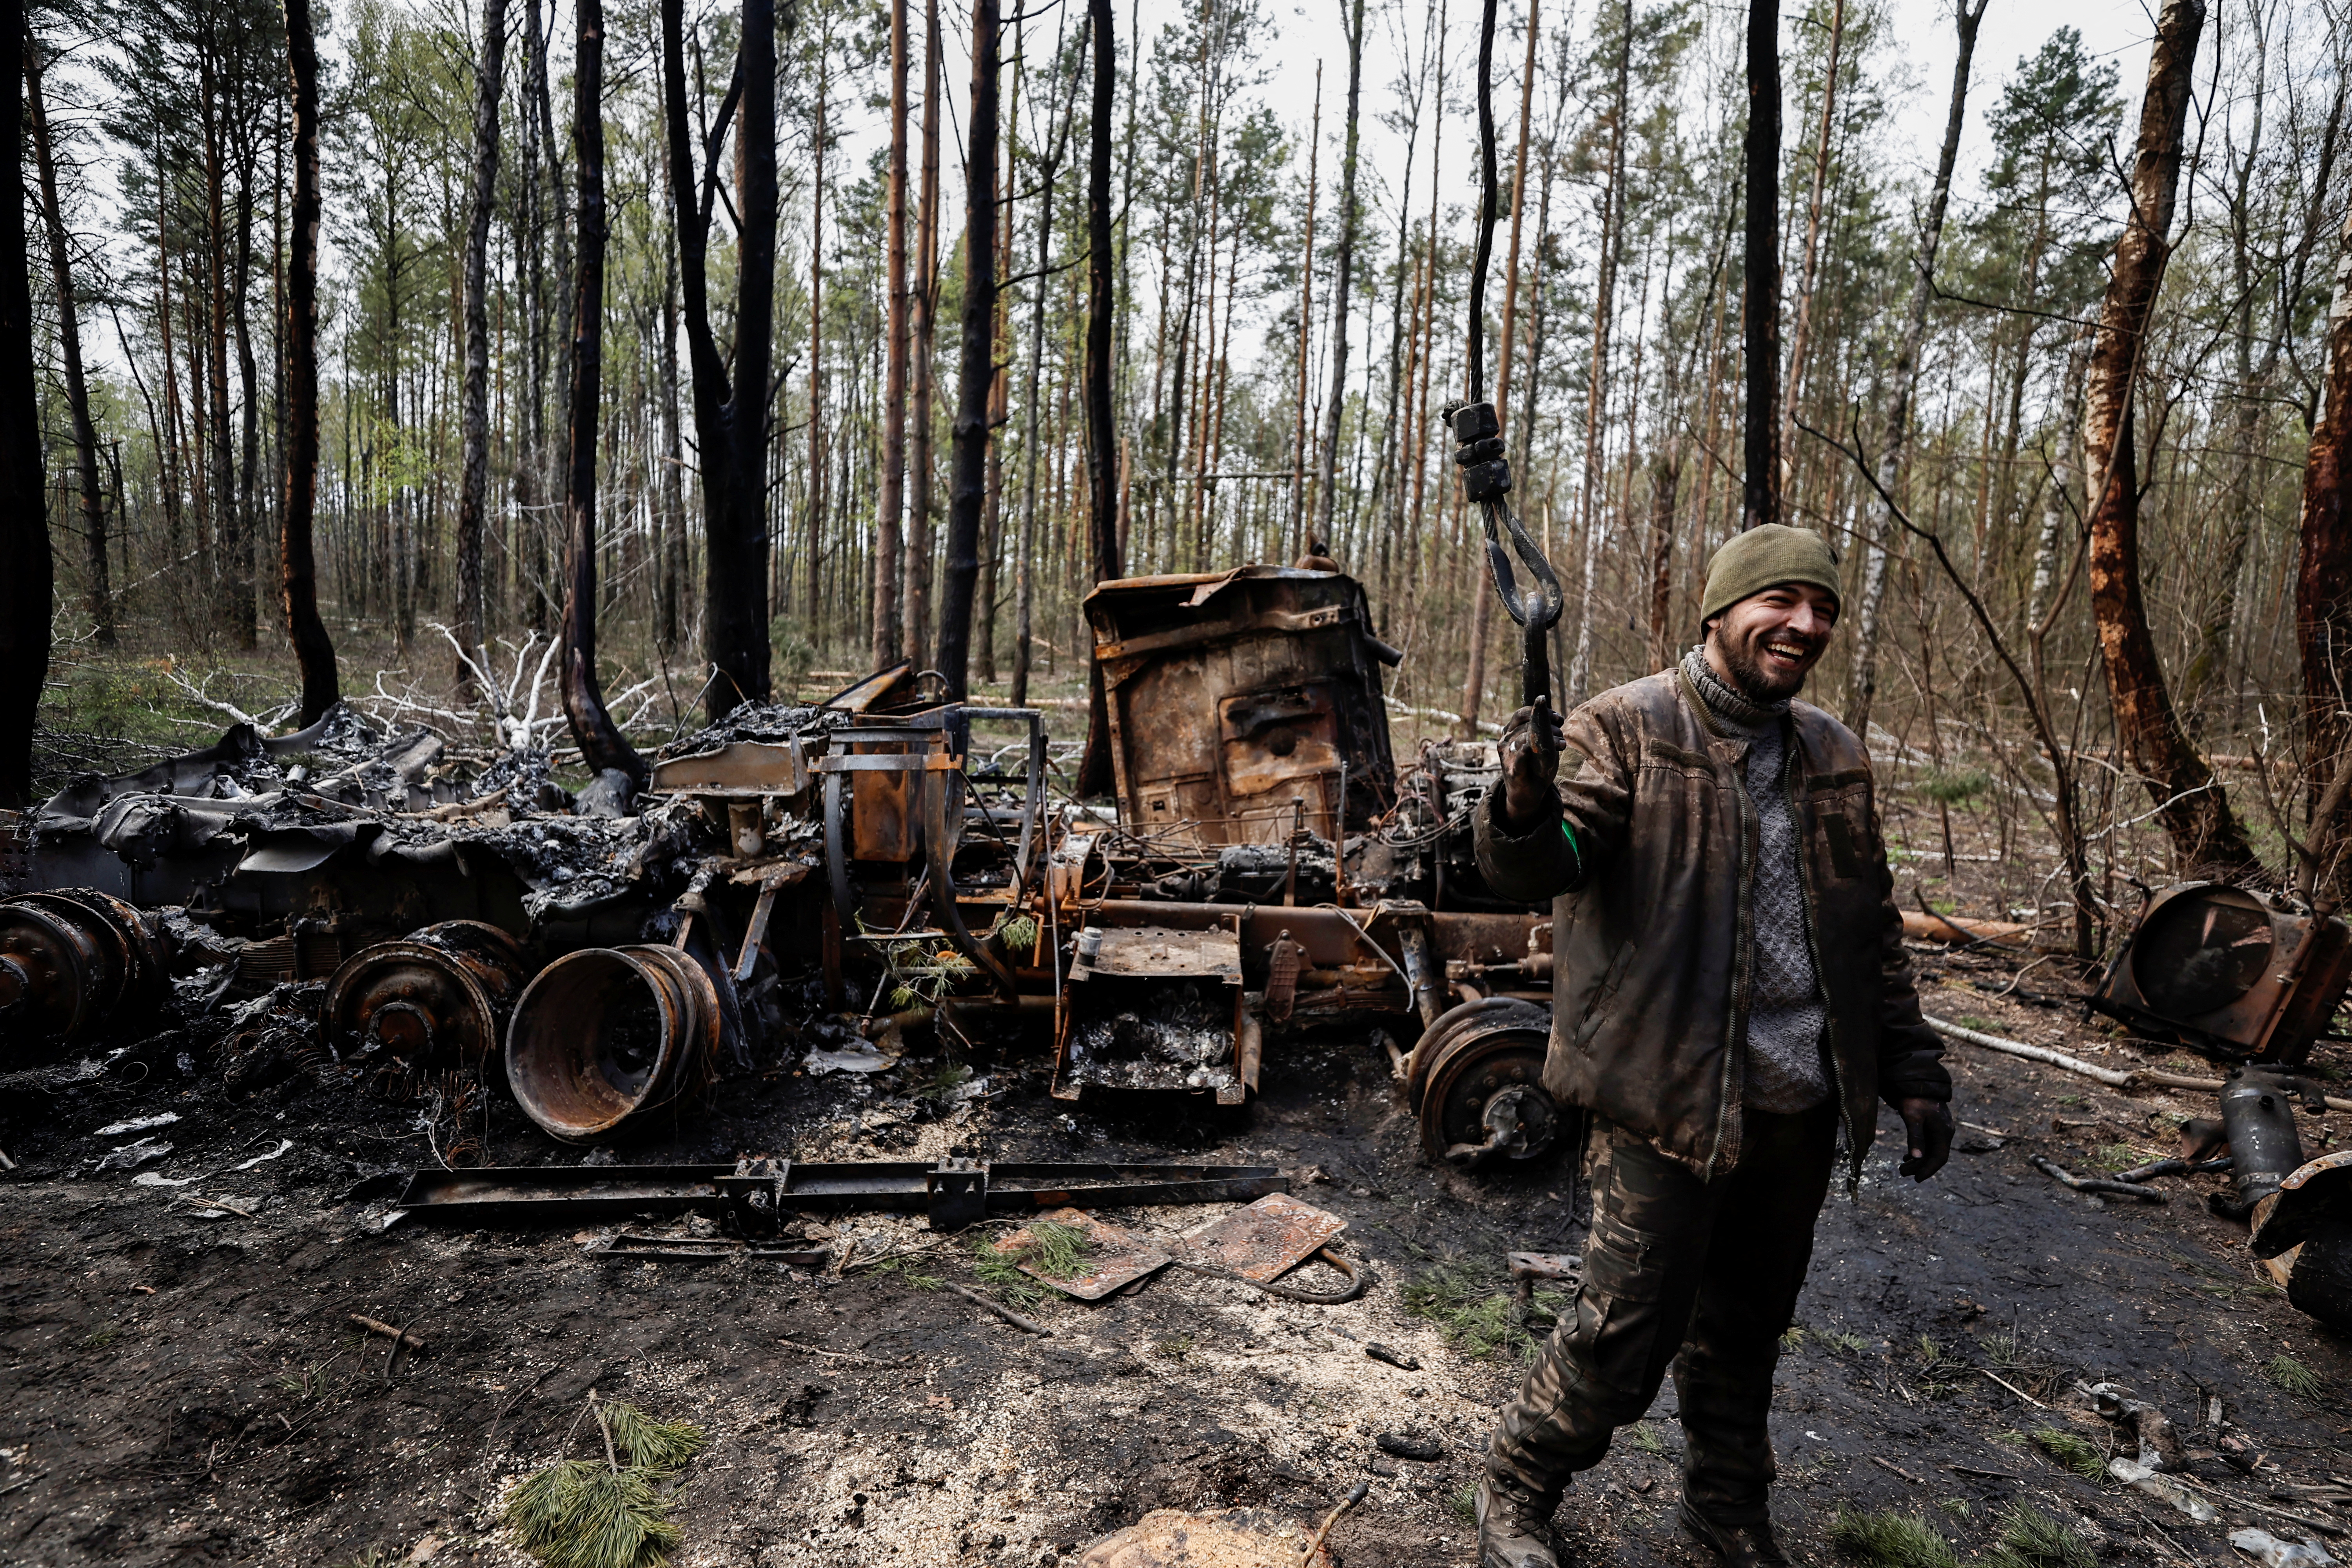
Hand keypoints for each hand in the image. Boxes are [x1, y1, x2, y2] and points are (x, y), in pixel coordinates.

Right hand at [1496, 697, 1563, 830]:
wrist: (1525, 795)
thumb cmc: (1533, 767)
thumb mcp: (1537, 746)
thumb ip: (1541, 731)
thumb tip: (1555, 717)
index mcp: (1509, 734)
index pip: (1521, 714)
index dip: (1540, 711)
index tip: (1557, 717)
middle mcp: (1505, 743)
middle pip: (1525, 725)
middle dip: (1547, 725)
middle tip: (1561, 732)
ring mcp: (1508, 758)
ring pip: (1525, 740)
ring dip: (1547, 739)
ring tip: (1562, 744)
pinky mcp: (1514, 773)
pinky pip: (1518, 762)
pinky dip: (1523, 754)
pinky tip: (1529, 749)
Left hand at [1896, 1098, 1952, 1181]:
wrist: (1917, 1083)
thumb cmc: (1915, 1099)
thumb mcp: (1913, 1118)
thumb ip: (1915, 1137)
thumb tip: (1916, 1157)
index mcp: (1943, 1132)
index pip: (1939, 1157)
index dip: (1929, 1169)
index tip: (1917, 1179)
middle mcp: (1944, 1132)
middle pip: (1934, 1156)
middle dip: (1919, 1166)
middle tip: (1902, 1173)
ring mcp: (1939, 1130)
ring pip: (1930, 1151)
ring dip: (1917, 1160)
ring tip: (1902, 1168)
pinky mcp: (1932, 1127)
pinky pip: (1928, 1144)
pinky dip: (1918, 1152)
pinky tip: (1907, 1157)